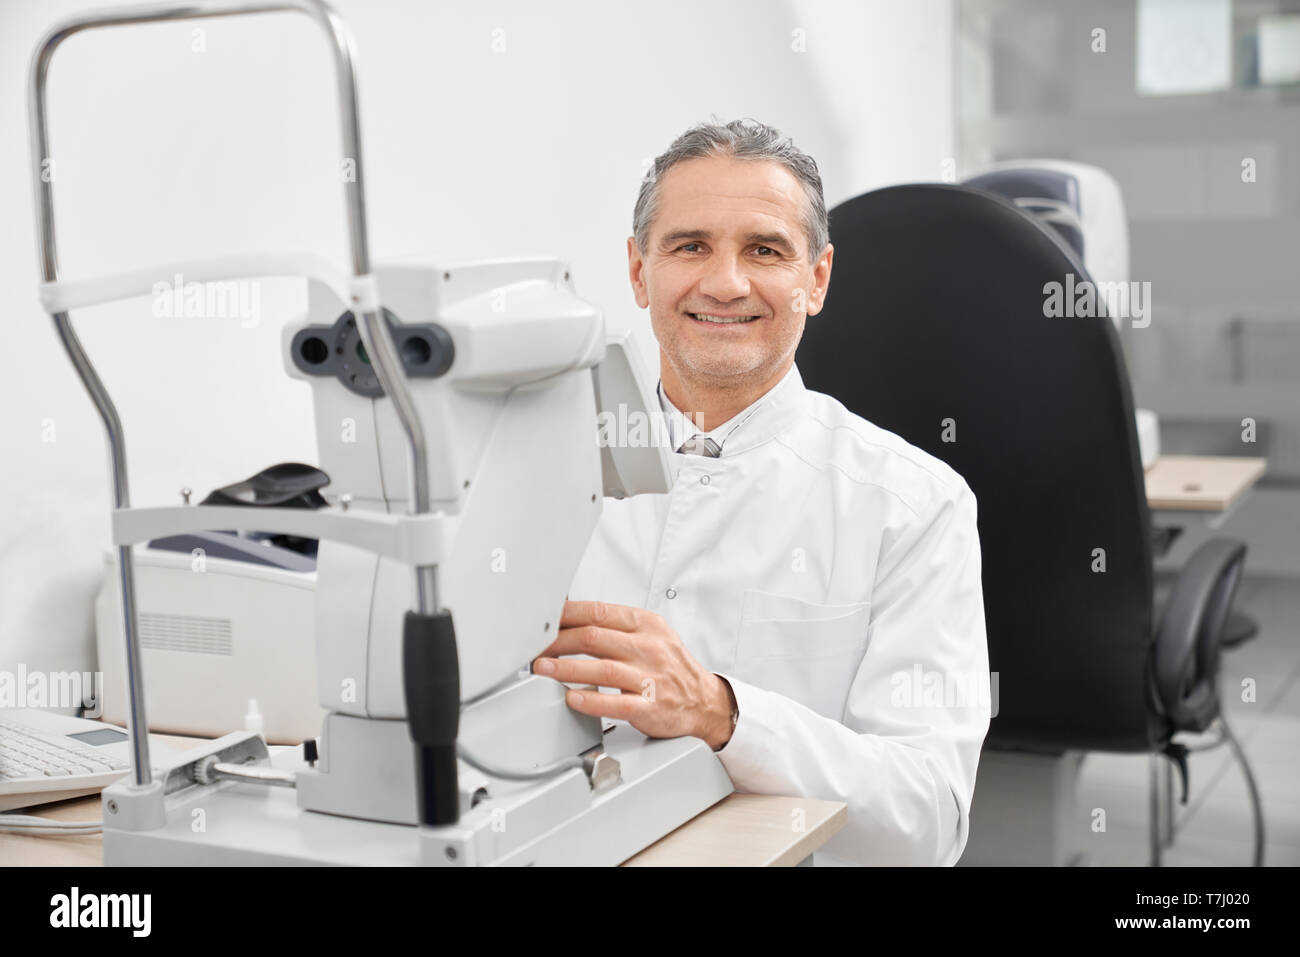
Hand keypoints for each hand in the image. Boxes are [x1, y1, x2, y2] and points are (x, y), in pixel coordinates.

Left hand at [531, 600, 734, 748]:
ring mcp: (650, 678)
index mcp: (647, 625)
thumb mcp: (652, 635)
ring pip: (601, 669)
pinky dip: (590, 700)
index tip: (543, 621)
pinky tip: (571, 698)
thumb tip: (574, 620)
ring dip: (565, 668)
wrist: (706, 703)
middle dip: (557, 642)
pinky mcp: (650, 707)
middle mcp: (649, 648)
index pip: (599, 612)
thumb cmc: (672, 668)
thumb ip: (617, 627)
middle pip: (594, 638)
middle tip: (536, 648)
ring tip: (543, 669)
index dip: (565, 615)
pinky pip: (616, 704)